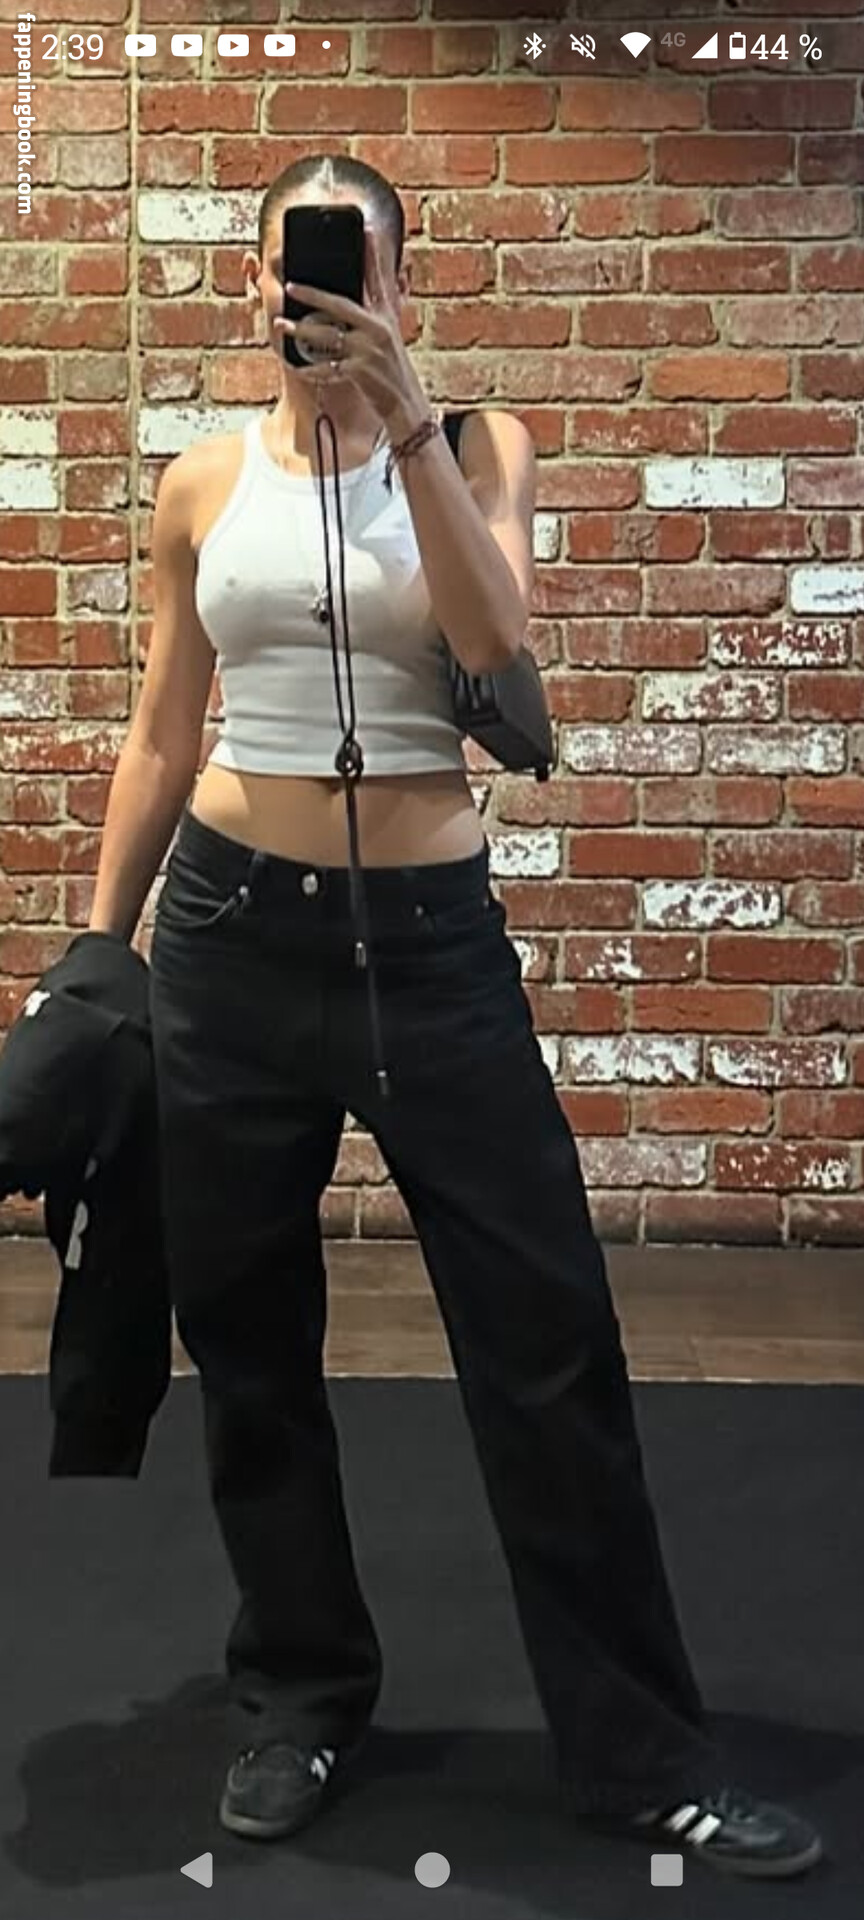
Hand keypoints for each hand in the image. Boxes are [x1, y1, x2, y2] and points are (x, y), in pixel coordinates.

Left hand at [272, 225, 429, 436]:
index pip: (378, 278)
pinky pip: (328, 367)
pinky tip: (297, 365)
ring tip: (280, 324)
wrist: (405, 405)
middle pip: (340, 304)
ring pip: (327, 335)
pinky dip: (311, 367)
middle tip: (290, 284)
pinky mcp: (361, 372)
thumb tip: (348, 299)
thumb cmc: (390, 371)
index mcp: (385, 316)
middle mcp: (378, 329)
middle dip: (313, 293)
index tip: (365, 229)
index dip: (372, 253)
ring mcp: (369, 350)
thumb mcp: (388, 337)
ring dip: (301, 330)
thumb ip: (372, 314)